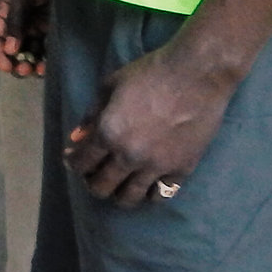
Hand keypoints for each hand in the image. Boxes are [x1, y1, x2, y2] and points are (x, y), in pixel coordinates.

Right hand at [0, 0, 51, 77]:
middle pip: (14, 50)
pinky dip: (48, 58)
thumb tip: (10, 49)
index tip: (7, 68)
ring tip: (39, 70)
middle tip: (25, 69)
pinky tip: (50, 64)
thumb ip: (14, 20)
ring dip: (33, 64)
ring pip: (31, 52)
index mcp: (4, 15)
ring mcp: (35, 27)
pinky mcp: (52, 28)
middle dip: (17, 63)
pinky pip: (48, 48)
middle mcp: (18, 24)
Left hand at [64, 35, 242, 206]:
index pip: (81, 163)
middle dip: (92, 181)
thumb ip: (91, 115)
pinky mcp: (182, 170)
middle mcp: (129, 156)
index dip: (73, 162)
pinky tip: (146, 183)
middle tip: (95, 172)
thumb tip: (77, 138)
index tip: (74, 159)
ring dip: (119, 193)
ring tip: (119, 183)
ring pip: (130, 198)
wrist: (197, 74)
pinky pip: (160, 195)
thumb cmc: (150, 73)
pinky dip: (149, 193)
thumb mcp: (110, 85)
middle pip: (101, 188)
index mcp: (108, 133)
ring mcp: (157, 167)